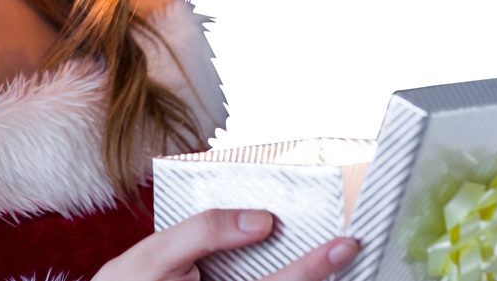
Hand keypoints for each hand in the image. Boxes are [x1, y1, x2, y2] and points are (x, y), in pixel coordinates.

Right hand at [91, 209, 358, 280]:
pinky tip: (279, 267)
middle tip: (343, 249)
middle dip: (313, 276)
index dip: (314, 266)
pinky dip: (270, 279)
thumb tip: (260, 221)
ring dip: (294, 279)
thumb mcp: (152, 255)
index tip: (344, 245)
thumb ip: (204, 232)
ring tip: (311, 258)